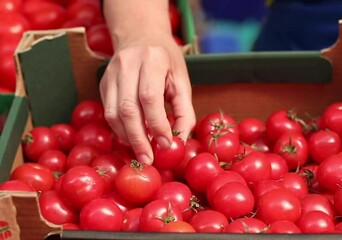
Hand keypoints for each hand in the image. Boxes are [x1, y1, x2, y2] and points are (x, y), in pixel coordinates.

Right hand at [99, 33, 194, 164]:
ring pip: (113, 113)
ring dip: (128, 137)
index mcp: (152, 58)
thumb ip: (184, 112)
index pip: (150, 97)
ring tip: (142, 152)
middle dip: (138, 138)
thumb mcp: (182, 81)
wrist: (141, 35)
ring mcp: (111, 72)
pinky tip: (132, 138)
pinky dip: (120, 130)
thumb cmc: (167, 60)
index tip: (166, 144)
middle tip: (148, 159)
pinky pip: (108, 112)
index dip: (157, 124)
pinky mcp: (103, 82)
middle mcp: (127, 63)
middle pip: (127, 108)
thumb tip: (180, 142)